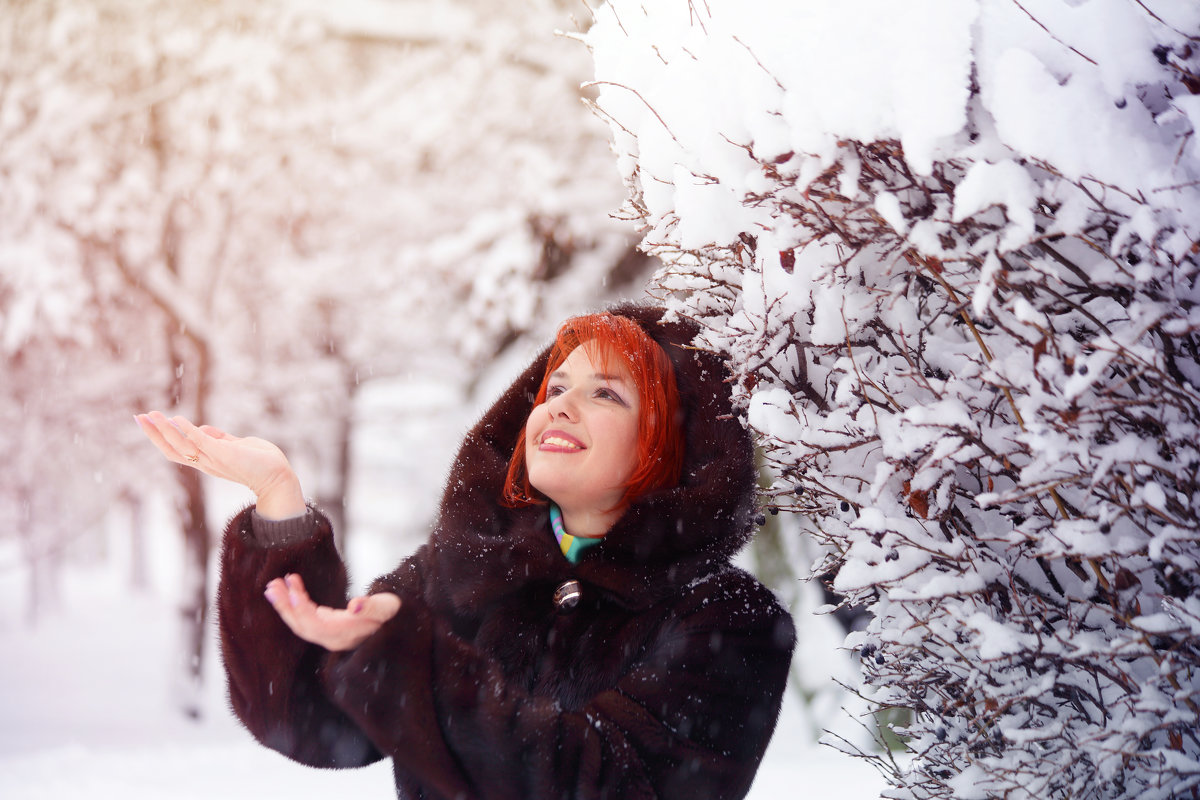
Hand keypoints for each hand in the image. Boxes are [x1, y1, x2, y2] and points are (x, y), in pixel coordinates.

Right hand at [134, 411, 305, 518]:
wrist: (279, 476)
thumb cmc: (261, 462)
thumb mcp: (236, 446)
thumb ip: (219, 438)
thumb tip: (202, 428)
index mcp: (207, 461)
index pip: (177, 450)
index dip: (161, 438)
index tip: (147, 422)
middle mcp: (206, 463)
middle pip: (172, 450)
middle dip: (154, 434)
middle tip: (137, 418)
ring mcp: (214, 459)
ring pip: (181, 446)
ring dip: (164, 430)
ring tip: (151, 414)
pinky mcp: (224, 454)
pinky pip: (201, 441)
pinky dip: (188, 430)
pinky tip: (177, 418)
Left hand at [264, 574, 400, 650]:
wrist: (396, 623)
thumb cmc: (392, 614)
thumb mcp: (388, 607)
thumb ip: (373, 606)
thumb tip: (356, 604)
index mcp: (345, 634)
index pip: (317, 625)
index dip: (302, 610)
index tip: (292, 590)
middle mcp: (333, 638)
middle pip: (302, 626)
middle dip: (285, 607)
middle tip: (272, 586)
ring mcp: (328, 634)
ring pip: (300, 624)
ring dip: (285, 606)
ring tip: (274, 587)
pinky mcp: (326, 627)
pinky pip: (306, 618)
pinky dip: (296, 604)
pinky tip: (291, 590)